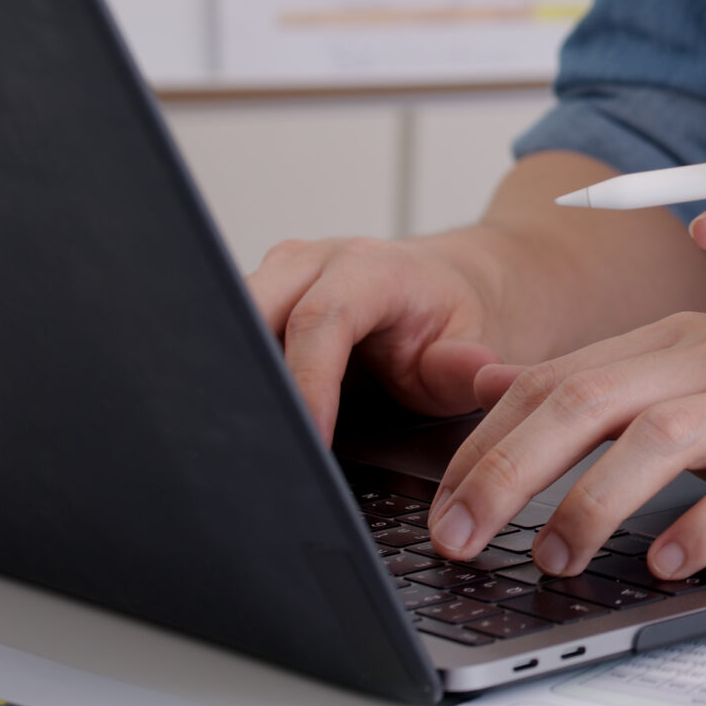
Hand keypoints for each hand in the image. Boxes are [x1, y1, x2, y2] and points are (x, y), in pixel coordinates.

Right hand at [247, 232, 507, 438]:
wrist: (446, 285)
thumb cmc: (452, 320)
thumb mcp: (475, 348)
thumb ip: (464, 368)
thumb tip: (468, 370)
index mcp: (371, 269)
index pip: (320, 320)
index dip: (308, 381)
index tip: (310, 437)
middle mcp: (317, 262)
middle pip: (254, 311)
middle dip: (251, 377)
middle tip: (262, 442)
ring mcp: (282, 275)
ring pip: (230, 321)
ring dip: (238, 375)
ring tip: (253, 434)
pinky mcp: (262, 295)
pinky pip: (233, 333)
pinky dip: (238, 372)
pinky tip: (251, 413)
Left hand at [423, 312, 705, 579]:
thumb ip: (641, 407)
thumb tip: (525, 441)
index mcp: (681, 345)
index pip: (557, 379)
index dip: (488, 441)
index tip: (443, 507)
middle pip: (587, 398)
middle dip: (508, 469)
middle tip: (460, 537)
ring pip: (660, 436)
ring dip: (592, 502)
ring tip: (557, 560)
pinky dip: (705, 523)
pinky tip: (671, 564)